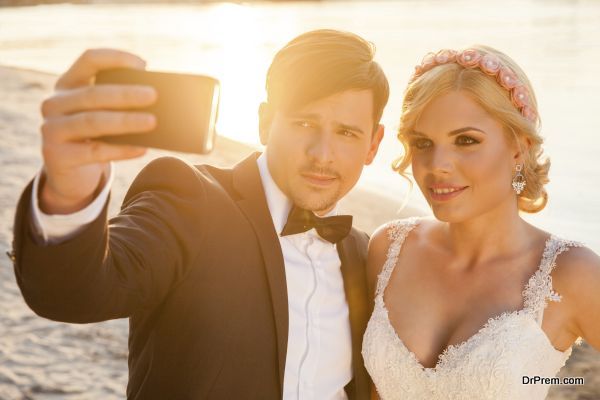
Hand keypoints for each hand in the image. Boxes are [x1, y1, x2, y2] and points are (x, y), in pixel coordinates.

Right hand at [39, 48, 157, 213]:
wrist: (69, 173)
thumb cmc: (95, 137)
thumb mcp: (102, 116)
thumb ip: (119, 105)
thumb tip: (157, 103)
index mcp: (68, 84)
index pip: (89, 60)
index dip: (115, 58)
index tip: (143, 65)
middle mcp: (54, 103)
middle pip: (93, 94)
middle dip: (125, 94)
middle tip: (154, 95)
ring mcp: (52, 129)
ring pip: (93, 122)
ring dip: (126, 121)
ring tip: (153, 122)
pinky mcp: (57, 156)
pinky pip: (94, 152)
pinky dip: (121, 150)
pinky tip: (142, 149)